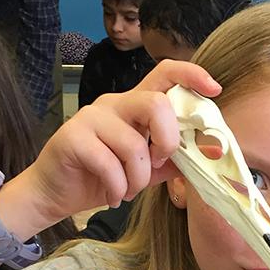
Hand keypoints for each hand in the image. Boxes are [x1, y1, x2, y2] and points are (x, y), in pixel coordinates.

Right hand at [19, 60, 221, 228]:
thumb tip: (208, 154)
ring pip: (134, 145)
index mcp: (134, 106)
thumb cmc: (101, 178)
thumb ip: (172, 160)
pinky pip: (109, 164)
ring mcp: (91, 117)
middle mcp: (114, 104)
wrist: (53, 194)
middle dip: (168, 142)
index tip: (215, 89)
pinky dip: (117, 188)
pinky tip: (112, 196)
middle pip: (155, 104)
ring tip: (127, 190)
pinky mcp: (73, 136)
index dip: (192, 76)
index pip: (165, 74)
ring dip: (138, 179)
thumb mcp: (145, 170)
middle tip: (158, 166)